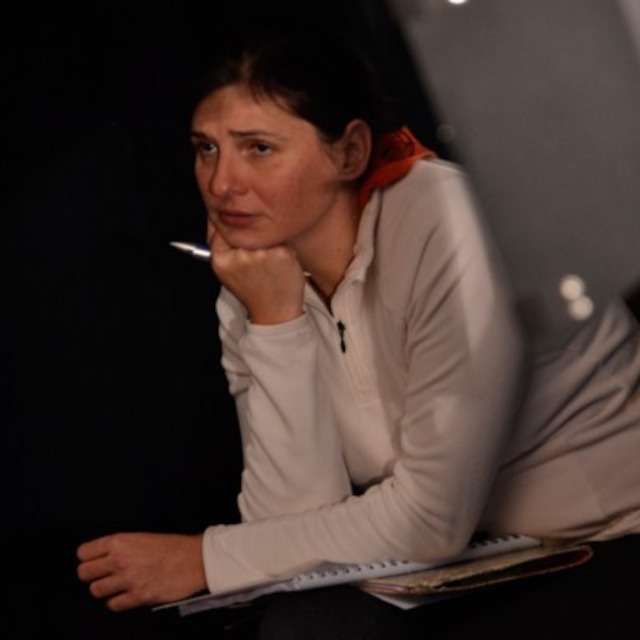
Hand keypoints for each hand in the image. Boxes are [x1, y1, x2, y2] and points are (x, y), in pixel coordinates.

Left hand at [76, 532, 205, 611]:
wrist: (196, 559)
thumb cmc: (174, 546)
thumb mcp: (144, 536)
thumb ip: (122, 546)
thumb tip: (105, 557)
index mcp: (120, 541)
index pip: (84, 552)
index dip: (87, 557)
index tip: (93, 560)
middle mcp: (120, 560)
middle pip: (84, 573)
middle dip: (91, 575)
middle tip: (102, 575)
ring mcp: (128, 580)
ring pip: (96, 591)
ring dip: (104, 590)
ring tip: (115, 586)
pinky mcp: (138, 596)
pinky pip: (113, 605)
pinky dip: (117, 602)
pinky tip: (126, 595)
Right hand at [207, 222, 305, 324]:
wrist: (275, 312)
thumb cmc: (252, 290)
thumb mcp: (227, 272)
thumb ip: (221, 248)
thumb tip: (218, 217)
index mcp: (221, 259)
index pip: (220, 229)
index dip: (230, 228)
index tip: (238, 233)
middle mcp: (240, 255)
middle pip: (244, 231)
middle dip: (252, 239)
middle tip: (258, 258)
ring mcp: (261, 254)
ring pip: (264, 235)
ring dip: (269, 244)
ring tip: (270, 265)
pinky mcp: (282, 253)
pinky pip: (282, 241)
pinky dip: (283, 250)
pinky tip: (282, 266)